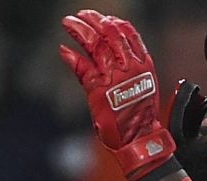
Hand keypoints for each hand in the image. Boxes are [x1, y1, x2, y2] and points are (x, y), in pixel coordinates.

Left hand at [58, 9, 173, 179]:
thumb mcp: (143, 86)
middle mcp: (128, 66)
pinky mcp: (97, 90)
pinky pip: (82, 68)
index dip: (113, 22)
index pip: (127, 32)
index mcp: (142, 63)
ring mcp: (112, 77)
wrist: (139, 138)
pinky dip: (72, 57)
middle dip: (93, 20)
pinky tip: (63, 49)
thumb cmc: (139, 116)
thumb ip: (131, 68)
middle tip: (81, 14)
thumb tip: (117, 54)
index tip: (103, 18)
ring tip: (69, 22)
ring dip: (80, 30)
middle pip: (109, 33)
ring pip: (95, 45)